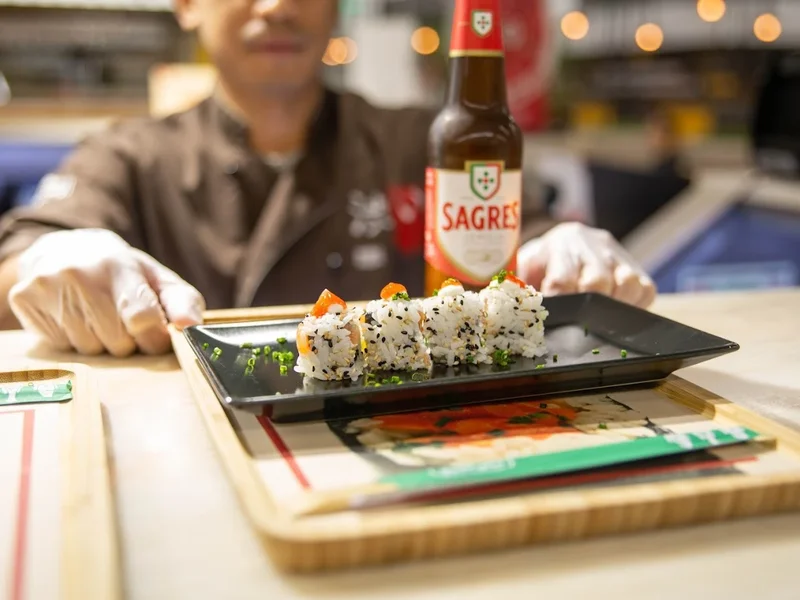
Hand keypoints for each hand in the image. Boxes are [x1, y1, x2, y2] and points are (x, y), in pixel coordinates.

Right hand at [9, 229, 204, 355]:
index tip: (156, 337)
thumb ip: (182, 301)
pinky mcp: (25, 299)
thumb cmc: (121, 273)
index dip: (155, 338)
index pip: (143, 317)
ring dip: (101, 343)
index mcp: (119, 265)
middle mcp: (81, 273)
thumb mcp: (156, 278)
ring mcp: (49, 286)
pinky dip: (74, 341)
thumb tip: (191, 326)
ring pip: (91, 350)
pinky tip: (75, 317)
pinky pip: (63, 348)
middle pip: (118, 342)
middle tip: (122, 320)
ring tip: (97, 317)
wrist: (63, 250)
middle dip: (129, 340)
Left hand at [517, 223, 655, 307]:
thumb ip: (517, 286)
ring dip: (613, 308)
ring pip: (626, 285)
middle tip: (576, 323)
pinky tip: (617, 312)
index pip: (561, 279)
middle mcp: (592, 246)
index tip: (552, 318)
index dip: (557, 303)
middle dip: (586, 307)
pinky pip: (645, 290)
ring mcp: (618, 257)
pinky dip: (634, 306)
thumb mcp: (524, 268)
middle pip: (597, 282)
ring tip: (597, 319)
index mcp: (560, 246)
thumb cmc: (542, 264)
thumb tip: (504, 307)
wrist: (566, 241)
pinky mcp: (638, 267)